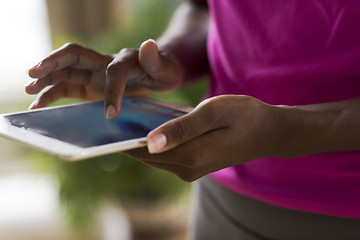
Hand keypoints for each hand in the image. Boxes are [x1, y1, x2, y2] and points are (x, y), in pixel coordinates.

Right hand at [26, 40, 182, 118]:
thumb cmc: (163, 70)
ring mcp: (95, 74)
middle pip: (74, 56)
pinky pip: (68, 87)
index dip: (112, 91)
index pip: (113, 71)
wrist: (159, 72)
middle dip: (53, 63)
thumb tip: (148, 44)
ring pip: (66, 72)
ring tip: (28, 91)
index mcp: (124, 59)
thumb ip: (156, 60)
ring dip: (46, 79)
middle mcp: (104, 63)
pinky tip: (38, 105)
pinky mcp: (91, 86)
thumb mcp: (165, 68)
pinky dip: (52, 94)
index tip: (112, 114)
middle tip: (32, 73)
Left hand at [125, 95, 280, 180]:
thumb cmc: (244, 116)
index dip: (122, 139)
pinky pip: (167, 153)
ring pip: (155, 154)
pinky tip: (153, 124)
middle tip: (114, 117)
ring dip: (143, 139)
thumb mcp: (213, 113)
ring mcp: (191, 169)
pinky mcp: (194, 164)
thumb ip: (181, 128)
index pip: (143, 151)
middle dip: (129, 138)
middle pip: (146, 155)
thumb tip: (148, 143)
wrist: (269, 132)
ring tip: (131, 117)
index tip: (104, 125)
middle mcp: (187, 168)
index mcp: (190, 155)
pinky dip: (157, 141)